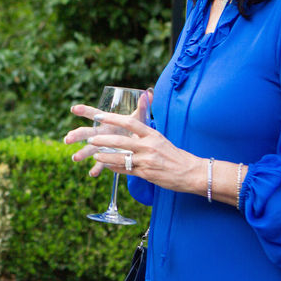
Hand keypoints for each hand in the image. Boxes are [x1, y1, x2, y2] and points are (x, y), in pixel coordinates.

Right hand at [64, 89, 154, 173]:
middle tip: (67, 139)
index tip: (74, 109)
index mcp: (106, 122)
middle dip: (76, 135)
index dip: (84, 110)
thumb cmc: (133, 127)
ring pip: (89, 149)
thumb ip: (142, 107)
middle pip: (86, 132)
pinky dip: (97, 168)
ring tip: (75, 158)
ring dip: (82, 153)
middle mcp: (100, 133)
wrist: (135, 140)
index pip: (93, 113)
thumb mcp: (138, 117)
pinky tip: (93, 174)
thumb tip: (149, 92)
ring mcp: (101, 146)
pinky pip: (100, 163)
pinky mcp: (106, 157)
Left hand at [65, 104, 204, 194]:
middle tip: (91, 138)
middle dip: (103, 141)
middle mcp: (149, 146)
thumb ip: (145, 129)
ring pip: (120, 158)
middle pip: (121, 141)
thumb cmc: (173, 154)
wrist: (190, 172)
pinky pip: (125, 170)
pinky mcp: (146, 174)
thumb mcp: (160, 137)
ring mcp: (147, 161)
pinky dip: (114, 168)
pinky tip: (106, 166)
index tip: (99, 116)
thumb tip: (140, 106)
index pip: (130, 122)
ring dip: (105, 157)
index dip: (113, 119)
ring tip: (95, 154)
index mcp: (152, 134)